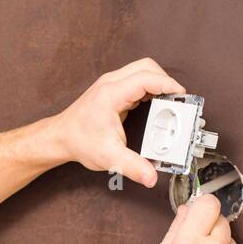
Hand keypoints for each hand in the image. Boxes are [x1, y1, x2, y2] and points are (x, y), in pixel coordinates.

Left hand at [51, 58, 185, 187]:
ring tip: (169, 101)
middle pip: (147, 67)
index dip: (168, 84)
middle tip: (178, 99)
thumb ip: (133, 167)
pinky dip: (150, 88)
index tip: (182, 95)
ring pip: (142, 70)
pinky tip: (156, 103)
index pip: (146, 78)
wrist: (60, 138)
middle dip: (166, 80)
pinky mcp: (113, 90)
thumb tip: (151, 176)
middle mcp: (111, 84)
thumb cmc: (79, 142)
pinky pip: (137, 80)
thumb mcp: (109, 157)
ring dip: (158, 82)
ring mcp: (111, 84)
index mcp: (111, 94)